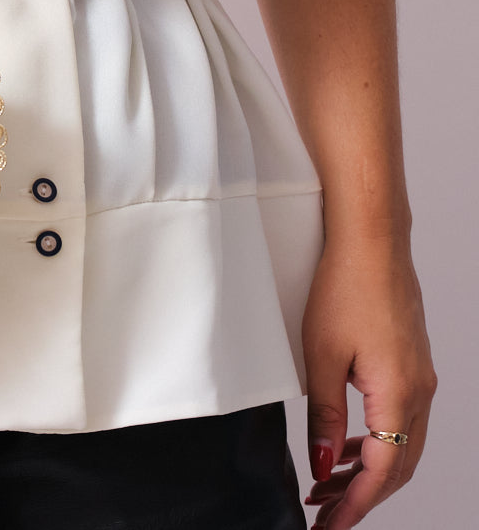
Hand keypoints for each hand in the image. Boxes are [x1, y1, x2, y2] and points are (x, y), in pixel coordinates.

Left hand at [302, 236, 436, 527]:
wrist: (372, 239)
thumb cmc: (346, 285)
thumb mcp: (321, 356)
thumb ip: (324, 417)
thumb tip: (325, 467)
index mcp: (400, 394)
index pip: (383, 473)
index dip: (355, 506)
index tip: (328, 527)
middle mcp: (420, 391)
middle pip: (398, 466)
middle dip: (361, 496)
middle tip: (324, 514)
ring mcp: (420, 376)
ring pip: (402, 443)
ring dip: (368, 469)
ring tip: (328, 483)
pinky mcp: (411, 362)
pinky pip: (400, 417)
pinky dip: (377, 440)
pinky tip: (348, 443)